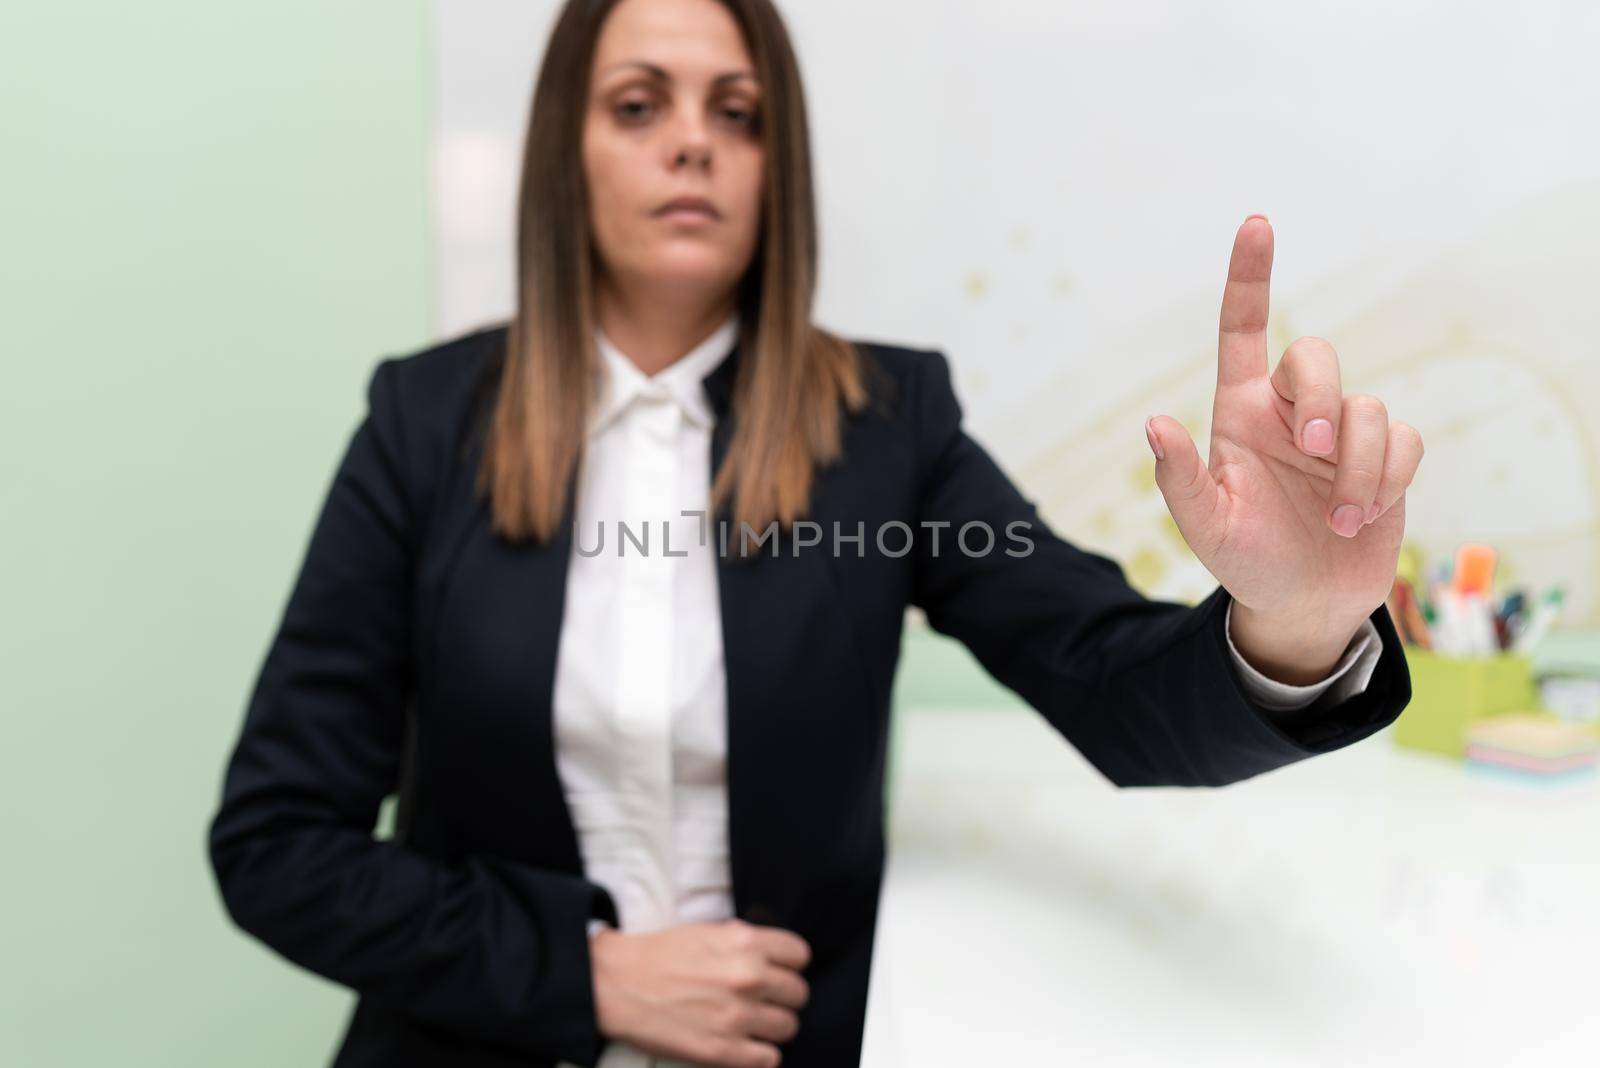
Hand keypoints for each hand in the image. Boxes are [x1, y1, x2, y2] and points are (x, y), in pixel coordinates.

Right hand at [590, 917, 810, 1067]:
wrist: (616, 984)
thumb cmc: (660, 955)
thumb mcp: (708, 931)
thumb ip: (746, 942)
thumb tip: (774, 956)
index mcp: (745, 943)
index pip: (800, 955)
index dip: (789, 963)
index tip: (777, 970)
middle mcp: (748, 978)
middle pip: (799, 993)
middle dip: (782, 996)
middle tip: (762, 998)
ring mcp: (737, 1017)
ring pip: (788, 1027)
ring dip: (772, 1026)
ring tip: (750, 1022)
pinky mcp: (723, 1051)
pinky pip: (769, 1059)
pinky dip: (760, 1054)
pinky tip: (744, 1044)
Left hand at [1144, 215, 1424, 658]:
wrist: (1302, 604)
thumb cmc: (1245, 560)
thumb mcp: (1204, 525)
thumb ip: (1180, 478)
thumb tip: (1154, 424)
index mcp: (1241, 413)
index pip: (1244, 331)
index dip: (1250, 278)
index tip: (1255, 224)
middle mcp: (1292, 412)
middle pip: (1317, 356)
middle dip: (1322, 398)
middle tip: (1313, 448)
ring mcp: (1342, 432)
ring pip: (1367, 408)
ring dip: (1356, 469)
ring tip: (1337, 518)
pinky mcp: (1385, 457)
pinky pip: (1402, 440)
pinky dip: (1386, 480)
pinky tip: (1362, 517)